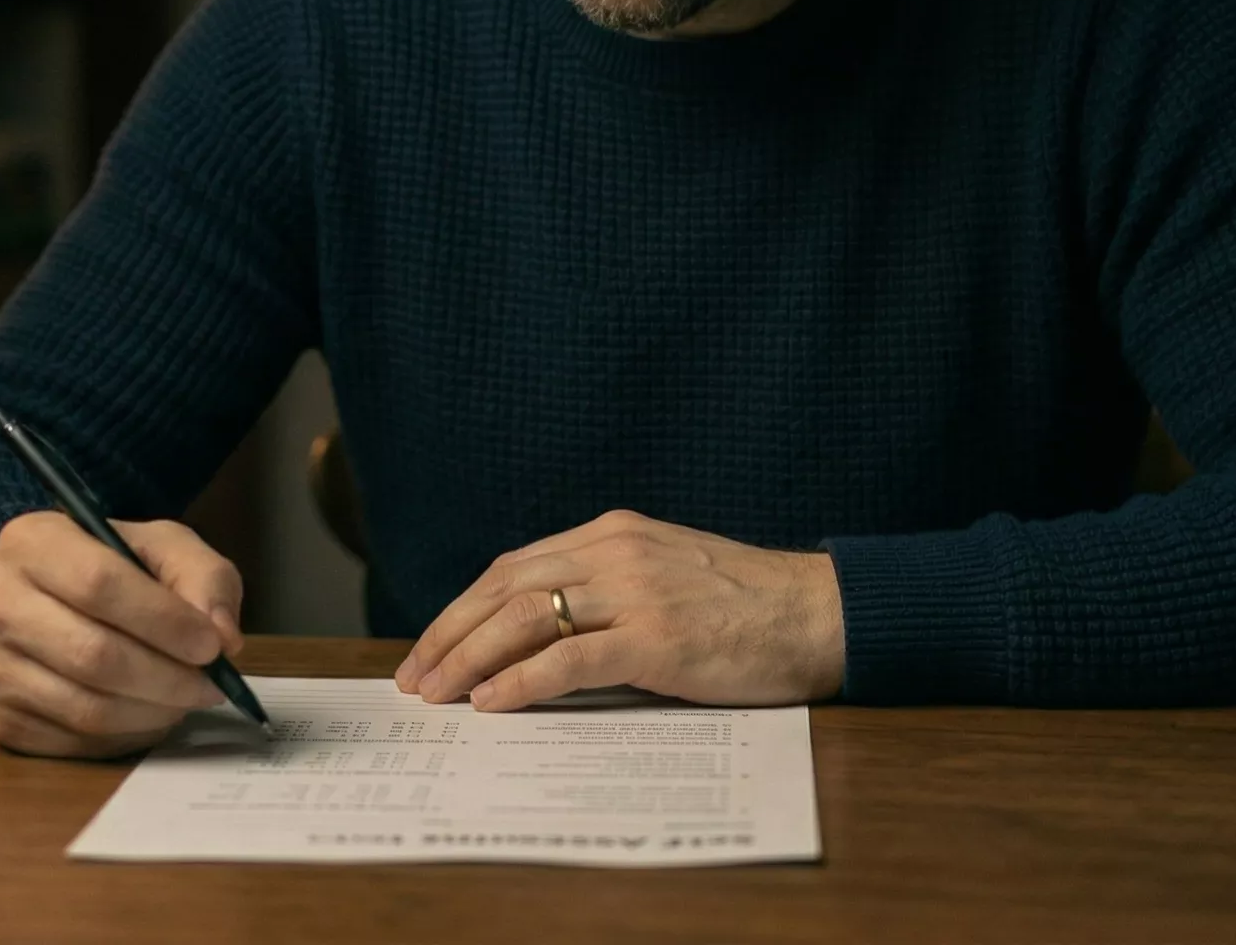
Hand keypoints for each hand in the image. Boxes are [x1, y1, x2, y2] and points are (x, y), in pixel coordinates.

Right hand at [0, 509, 244, 757]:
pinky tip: (149, 714)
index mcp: (30, 541)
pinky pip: (71, 742)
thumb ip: (204, 579)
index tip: (211, 645)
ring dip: (152, 711)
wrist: (51, 599)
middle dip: (166, 677)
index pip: (98, 584)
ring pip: (84, 706)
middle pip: (90, 653)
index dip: (163, 620)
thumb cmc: (115, 567)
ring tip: (186, 699)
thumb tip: (223, 638)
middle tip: (210, 685)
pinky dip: (125, 736)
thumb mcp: (164, 548)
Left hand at [393, 510, 844, 712]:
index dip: (465, 608)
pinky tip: (492, 702)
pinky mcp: (657, 638)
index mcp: (614, 534)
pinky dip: (521, 681)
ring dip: (469, 658)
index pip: (515, 567)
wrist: (821, 613)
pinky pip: (569, 659)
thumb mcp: (668, 576)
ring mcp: (636, 592)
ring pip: (524, 619)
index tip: (433, 645)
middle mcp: (616, 552)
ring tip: (437, 694)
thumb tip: (544, 636)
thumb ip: (610, 591)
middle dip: (450, 633)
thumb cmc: (749, 606)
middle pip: (505, 588)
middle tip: (415, 676)